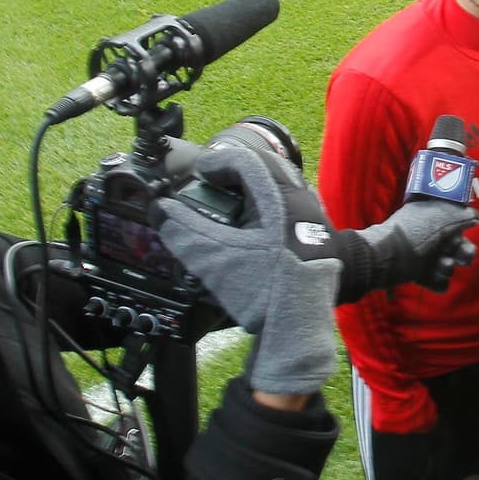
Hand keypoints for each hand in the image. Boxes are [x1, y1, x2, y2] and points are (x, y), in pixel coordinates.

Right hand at [154, 146, 339, 394]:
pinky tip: (255, 223)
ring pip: (282, 181)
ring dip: (256, 184)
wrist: (302, 320)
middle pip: (267, 165)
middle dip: (237, 171)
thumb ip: (183, 231)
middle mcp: (301, 197)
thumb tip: (160, 211)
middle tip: (213, 183)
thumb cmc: (263, 287)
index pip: (245, 159)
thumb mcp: (215, 259)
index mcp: (278, 195)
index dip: (218, 162)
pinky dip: (270, 201)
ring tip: (231, 201)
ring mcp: (314, 212)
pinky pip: (293, 200)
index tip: (201, 173)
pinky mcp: (318, 228)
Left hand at [355, 200, 478, 292]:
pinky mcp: (418, 275)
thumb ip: (462, 216)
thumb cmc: (414, 232)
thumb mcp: (441, 218)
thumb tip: (476, 217)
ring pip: (448, 265)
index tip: (467, 229)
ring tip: (442, 266)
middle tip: (462, 256)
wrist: (386, 258)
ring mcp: (423, 256)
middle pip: (456, 246)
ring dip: (448, 267)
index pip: (454, 221)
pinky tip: (434, 278)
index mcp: (431, 217)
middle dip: (463, 252)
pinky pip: (437, 282)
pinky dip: (439, 282)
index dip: (463, 226)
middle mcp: (429, 236)